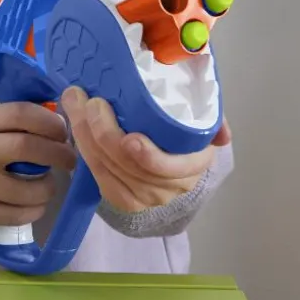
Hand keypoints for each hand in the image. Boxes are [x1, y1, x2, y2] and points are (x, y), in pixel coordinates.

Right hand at [0, 102, 75, 224]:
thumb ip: (12, 123)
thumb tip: (60, 128)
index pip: (20, 114)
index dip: (50, 122)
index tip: (63, 131)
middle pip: (26, 148)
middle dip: (58, 154)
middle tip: (69, 160)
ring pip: (24, 190)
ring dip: (48, 188)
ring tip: (50, 184)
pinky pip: (11, 215)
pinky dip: (33, 211)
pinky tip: (37, 204)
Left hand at [61, 85, 229, 213]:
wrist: (172, 157)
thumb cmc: (185, 130)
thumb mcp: (203, 118)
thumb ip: (214, 120)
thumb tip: (224, 135)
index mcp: (194, 164)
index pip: (172, 169)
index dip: (150, 158)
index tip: (130, 138)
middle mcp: (170, 187)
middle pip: (131, 166)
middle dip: (104, 132)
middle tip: (90, 101)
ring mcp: (144, 197)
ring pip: (109, 169)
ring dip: (86, 136)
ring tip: (76, 104)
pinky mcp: (122, 198)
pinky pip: (99, 177)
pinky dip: (84, 150)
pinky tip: (77, 128)